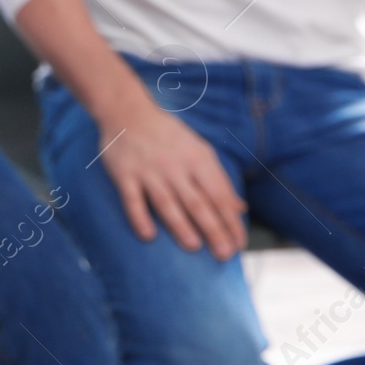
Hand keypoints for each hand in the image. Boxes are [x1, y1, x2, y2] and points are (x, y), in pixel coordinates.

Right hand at [97, 95, 247, 258]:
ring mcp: (148, 170)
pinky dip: (139, 216)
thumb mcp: (199, 150)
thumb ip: (218, 179)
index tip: (238, 244)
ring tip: (194, 246)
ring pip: (167, 202)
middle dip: (213, 229)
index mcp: (197, 159)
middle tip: (224, 254)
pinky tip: (147, 234)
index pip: (218, 195)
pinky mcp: (124, 174)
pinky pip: (132, 198)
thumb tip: (239, 208)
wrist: (127, 111)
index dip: (230, 221)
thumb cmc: (167, 134)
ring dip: (181, 224)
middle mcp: (174, 166)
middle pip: (196, 202)